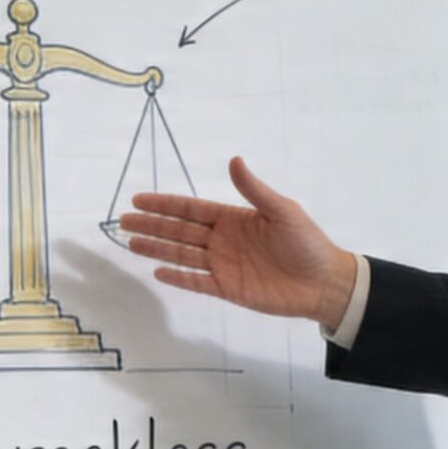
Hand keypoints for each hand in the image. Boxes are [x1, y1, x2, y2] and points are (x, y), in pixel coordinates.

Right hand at [122, 157, 358, 326]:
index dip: (165, 204)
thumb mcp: (283, 210)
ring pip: (182, 255)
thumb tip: (234, 160)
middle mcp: (223, 240)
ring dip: (157, 249)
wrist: (324, 283)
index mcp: (234, 218)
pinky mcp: (228, 289)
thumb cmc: (306, 243)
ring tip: (131, 243)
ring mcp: (223, 265)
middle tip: (123, 220)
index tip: (139, 199)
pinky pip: (197, 282)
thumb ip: (254, 190)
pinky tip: (157, 272)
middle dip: (152, 225)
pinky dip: (178, 278)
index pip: (191, 209)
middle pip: (179, 231)